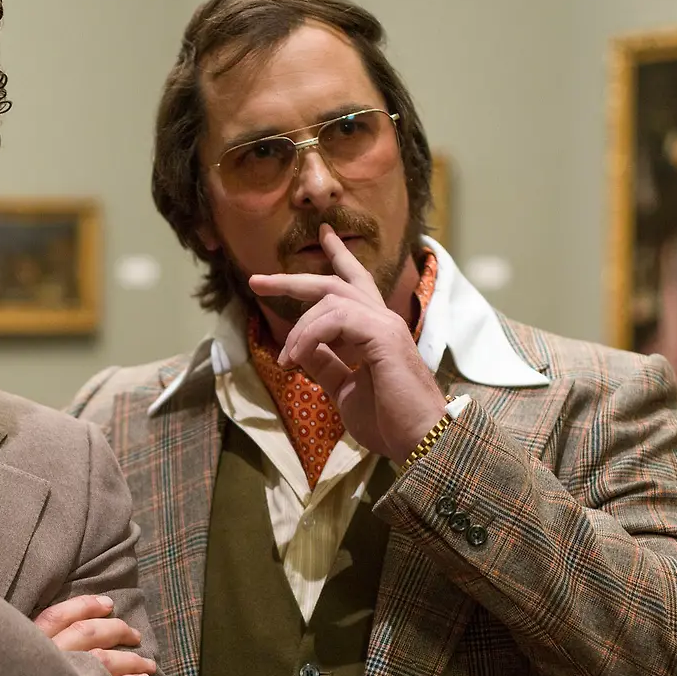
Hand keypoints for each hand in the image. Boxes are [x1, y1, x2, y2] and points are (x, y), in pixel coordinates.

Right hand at [34, 595, 155, 675]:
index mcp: (27, 645)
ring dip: (131, 659)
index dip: (86, 606)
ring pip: (104, 660)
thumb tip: (70, 634)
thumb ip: (33, 651)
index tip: (108, 604)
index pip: (59, 616)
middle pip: (88, 633)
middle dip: (116, 630)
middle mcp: (44, 659)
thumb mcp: (11, 667)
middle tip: (135, 635)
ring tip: (148, 664)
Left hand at [249, 224, 445, 461]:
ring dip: (298, 330)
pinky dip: (308, 337)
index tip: (324, 233)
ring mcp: (385, 324)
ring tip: (286, 360)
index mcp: (375, 330)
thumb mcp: (344, 388)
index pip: (355, 283)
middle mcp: (383, 319)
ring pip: (329, 302)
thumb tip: (298, 349)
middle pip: (334, 283)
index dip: (338, 257)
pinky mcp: (383, 335)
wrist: (419, 442)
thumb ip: (325, 365)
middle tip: (257, 281)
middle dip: (292, 280)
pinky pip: (335, 319)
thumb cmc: (388, 421)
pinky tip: (296, 359)